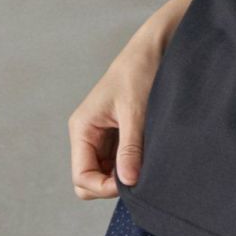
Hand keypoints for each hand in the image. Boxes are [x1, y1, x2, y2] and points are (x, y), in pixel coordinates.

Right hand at [68, 41, 161, 198]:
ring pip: (104, 173)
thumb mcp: (135, 112)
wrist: (154, 48)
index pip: (82, 176)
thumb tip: (128, 183)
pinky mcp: (117, 134)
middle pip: (89, 179)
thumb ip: (130, 148)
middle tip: (139, 177)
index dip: (103, 187)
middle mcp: (87, 135)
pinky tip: (147, 158)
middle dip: (110, 185)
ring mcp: (102, 136)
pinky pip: (118, 162)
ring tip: (146, 165)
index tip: (131, 182)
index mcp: (82, 128)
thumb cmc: (139, 72)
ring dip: (122, 176)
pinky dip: (130, 165)